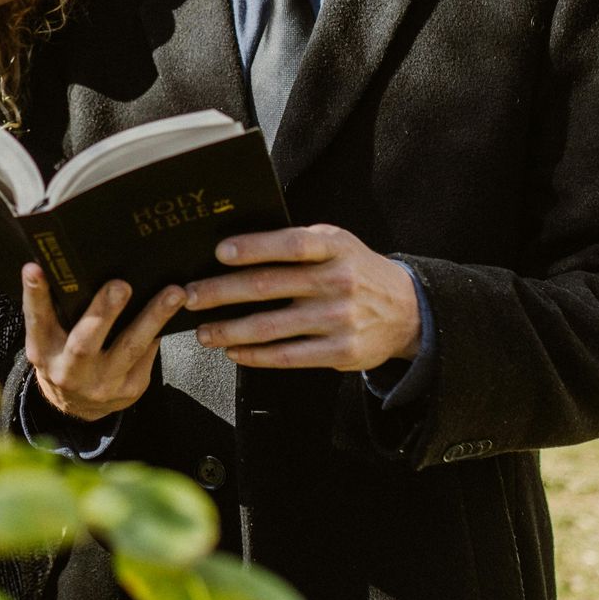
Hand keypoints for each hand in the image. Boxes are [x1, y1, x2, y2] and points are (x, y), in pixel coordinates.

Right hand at [22, 264, 184, 423]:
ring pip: (130, 348)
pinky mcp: (130, 389)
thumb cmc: (64, 357)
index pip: (37, 320)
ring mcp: (102, 385)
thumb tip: (56, 264)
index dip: (35, 295)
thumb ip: (51, 308)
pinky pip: (148, 354)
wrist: (78, 406)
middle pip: (85, 343)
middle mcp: (69, 372)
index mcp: (44, 352)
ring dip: (154, 318)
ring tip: (174, 293)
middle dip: (104, 312)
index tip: (34, 269)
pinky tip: (174, 311)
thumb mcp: (48, 337)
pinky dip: (159, 330)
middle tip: (121, 285)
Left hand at [183, 225, 419, 370]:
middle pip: (267, 286)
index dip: (254, 247)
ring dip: (229, 330)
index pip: (290, 244)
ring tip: (204, 331)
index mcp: (335, 247)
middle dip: (220, 292)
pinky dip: (255, 355)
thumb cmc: (356, 270)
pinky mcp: (341, 352)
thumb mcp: (338, 243)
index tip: (219, 252)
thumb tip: (236, 247)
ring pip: (270, 327)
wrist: (408, 310)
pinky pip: (287, 356)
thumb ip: (298, 243)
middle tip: (190, 296)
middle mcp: (338, 281)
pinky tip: (234, 351)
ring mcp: (340, 319)